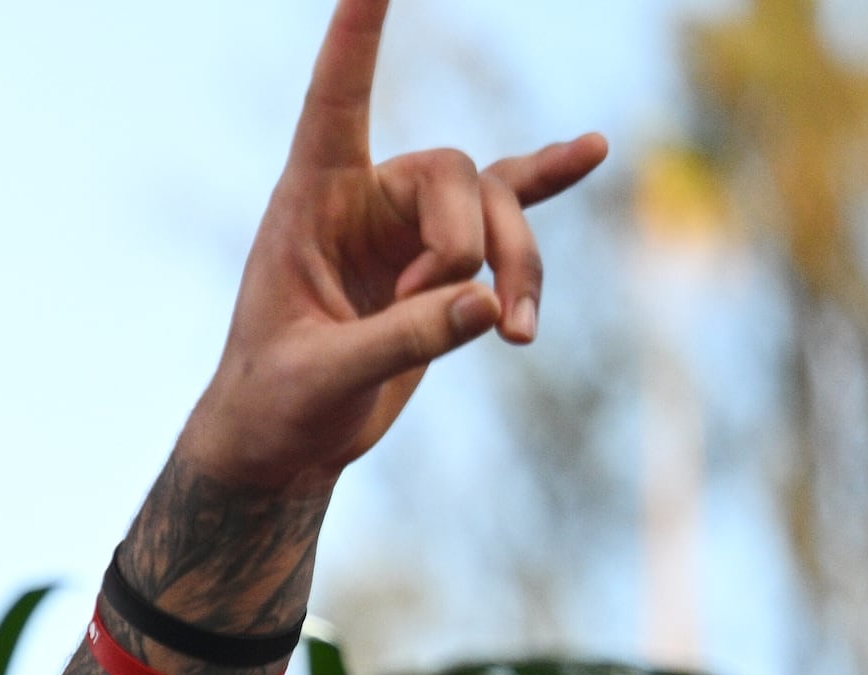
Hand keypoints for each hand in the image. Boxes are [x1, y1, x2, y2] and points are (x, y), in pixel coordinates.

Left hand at [181, 0, 606, 492]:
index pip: (336, 100)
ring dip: (518, 268)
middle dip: (468, 246)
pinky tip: (593, 151)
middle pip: (454, 176)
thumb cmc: (275, 403)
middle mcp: (362, 198)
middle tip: (438, 313)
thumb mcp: (322, 377)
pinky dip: (549, 189)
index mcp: (309, 201)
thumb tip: (487, 305)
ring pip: (496, 208)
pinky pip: (510, 209)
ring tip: (513, 335)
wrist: (285, 441)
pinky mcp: (445, 260)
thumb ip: (401, 340)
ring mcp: (409, 225)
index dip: (356, 36)